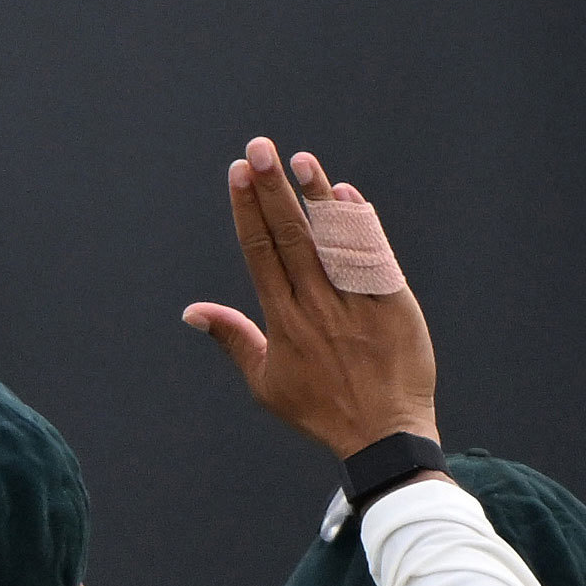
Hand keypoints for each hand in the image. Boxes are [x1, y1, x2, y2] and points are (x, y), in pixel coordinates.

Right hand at [183, 139, 440, 457]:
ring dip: (315, 197)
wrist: (385, 438)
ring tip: (299, 160)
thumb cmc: (322, 411)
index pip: (259, 254)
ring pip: (332, 242)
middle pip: (290, 238)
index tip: (238, 172)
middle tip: (258, 148)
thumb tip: (191, 311)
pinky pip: (373, 259)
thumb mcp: (266, 383)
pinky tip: (347, 194)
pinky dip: (360, 226)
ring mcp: (356, 305)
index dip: (247, 210)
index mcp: (283, 322)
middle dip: (271, 190)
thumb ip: (233, 338)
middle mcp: (316, 307)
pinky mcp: (394, 307)